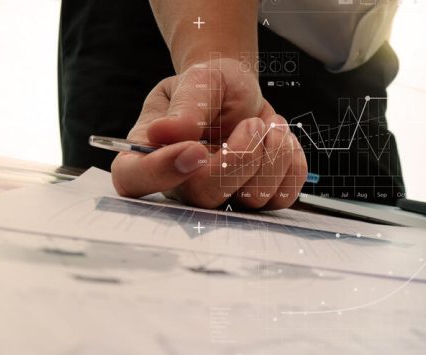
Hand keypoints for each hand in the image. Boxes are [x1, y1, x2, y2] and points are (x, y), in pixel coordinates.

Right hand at [111, 58, 306, 209]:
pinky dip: (291, 164)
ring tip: (270, 123)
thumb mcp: (197, 82)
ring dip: (272, 155)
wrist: (239, 91)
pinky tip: (281, 140)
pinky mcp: (257, 197)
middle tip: (252, 123)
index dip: (160, 172)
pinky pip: (282, 197)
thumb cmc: (209, 86)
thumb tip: (163, 133)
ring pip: (250, 200)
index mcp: (150, 153)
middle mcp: (182, 182)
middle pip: (203, 197)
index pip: (134, 179)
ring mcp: (222, 195)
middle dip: (239, 158)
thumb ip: (185, 107)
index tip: (195, 149)